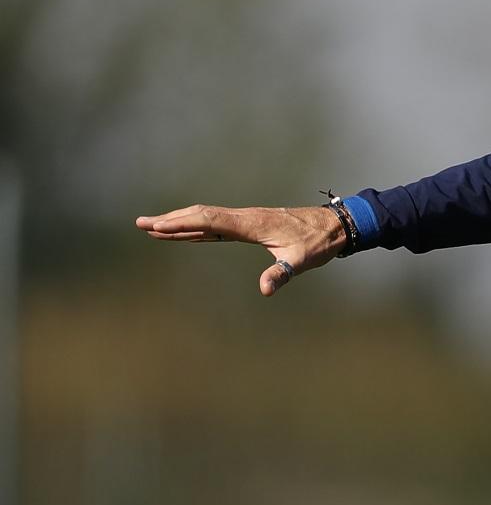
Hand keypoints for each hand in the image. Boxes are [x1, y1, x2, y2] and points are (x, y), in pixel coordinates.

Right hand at [135, 203, 346, 296]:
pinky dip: (196, 228)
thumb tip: (265, 290)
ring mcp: (246, 220)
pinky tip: (184, 233)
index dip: (182, 223)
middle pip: (200, 215)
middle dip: (171, 220)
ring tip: (153, 227)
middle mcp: (244, 217)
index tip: (157, 226)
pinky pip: (216, 225)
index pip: (209, 220)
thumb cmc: (318, 242)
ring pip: (206, 218)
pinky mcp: (250, 225)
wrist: (335, 225)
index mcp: (251, 223)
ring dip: (180, 222)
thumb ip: (282, 273)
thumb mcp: (302, 260)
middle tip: (142, 224)